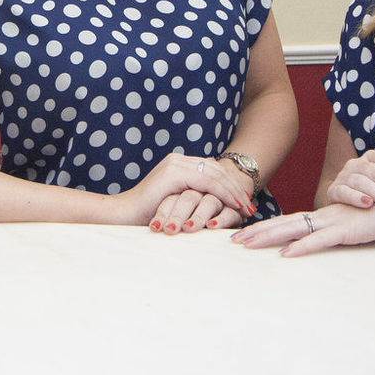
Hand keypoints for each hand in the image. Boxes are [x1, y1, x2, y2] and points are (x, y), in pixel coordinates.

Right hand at [107, 152, 254, 225]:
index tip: (243, 201)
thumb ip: (190, 196)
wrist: (124, 215)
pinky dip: (223, 194)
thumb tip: (211, 204)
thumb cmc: (147, 214)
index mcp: (179, 163)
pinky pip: (207, 182)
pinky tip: (233, 206)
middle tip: (250, 206)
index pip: (212, 169)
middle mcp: (178, 159)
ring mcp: (176, 164)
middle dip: (236, 188)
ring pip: (215, 175)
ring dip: (233, 192)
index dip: (230, 184)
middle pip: (217, 169)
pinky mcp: (174, 173)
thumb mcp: (175, 202)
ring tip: (246, 208)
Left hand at [230, 200, 374, 255]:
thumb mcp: (359, 226)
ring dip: (268, 237)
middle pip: (283, 224)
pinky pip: (319, 240)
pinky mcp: (346, 230)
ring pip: (293, 229)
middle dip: (257, 232)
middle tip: (233, 241)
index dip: (268, 228)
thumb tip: (328, 242)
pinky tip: (285, 254)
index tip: (246, 235)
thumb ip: (343, 231)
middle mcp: (325, 217)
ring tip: (246, 243)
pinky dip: (301, 247)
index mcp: (326, 217)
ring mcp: (334, 222)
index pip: (290, 222)